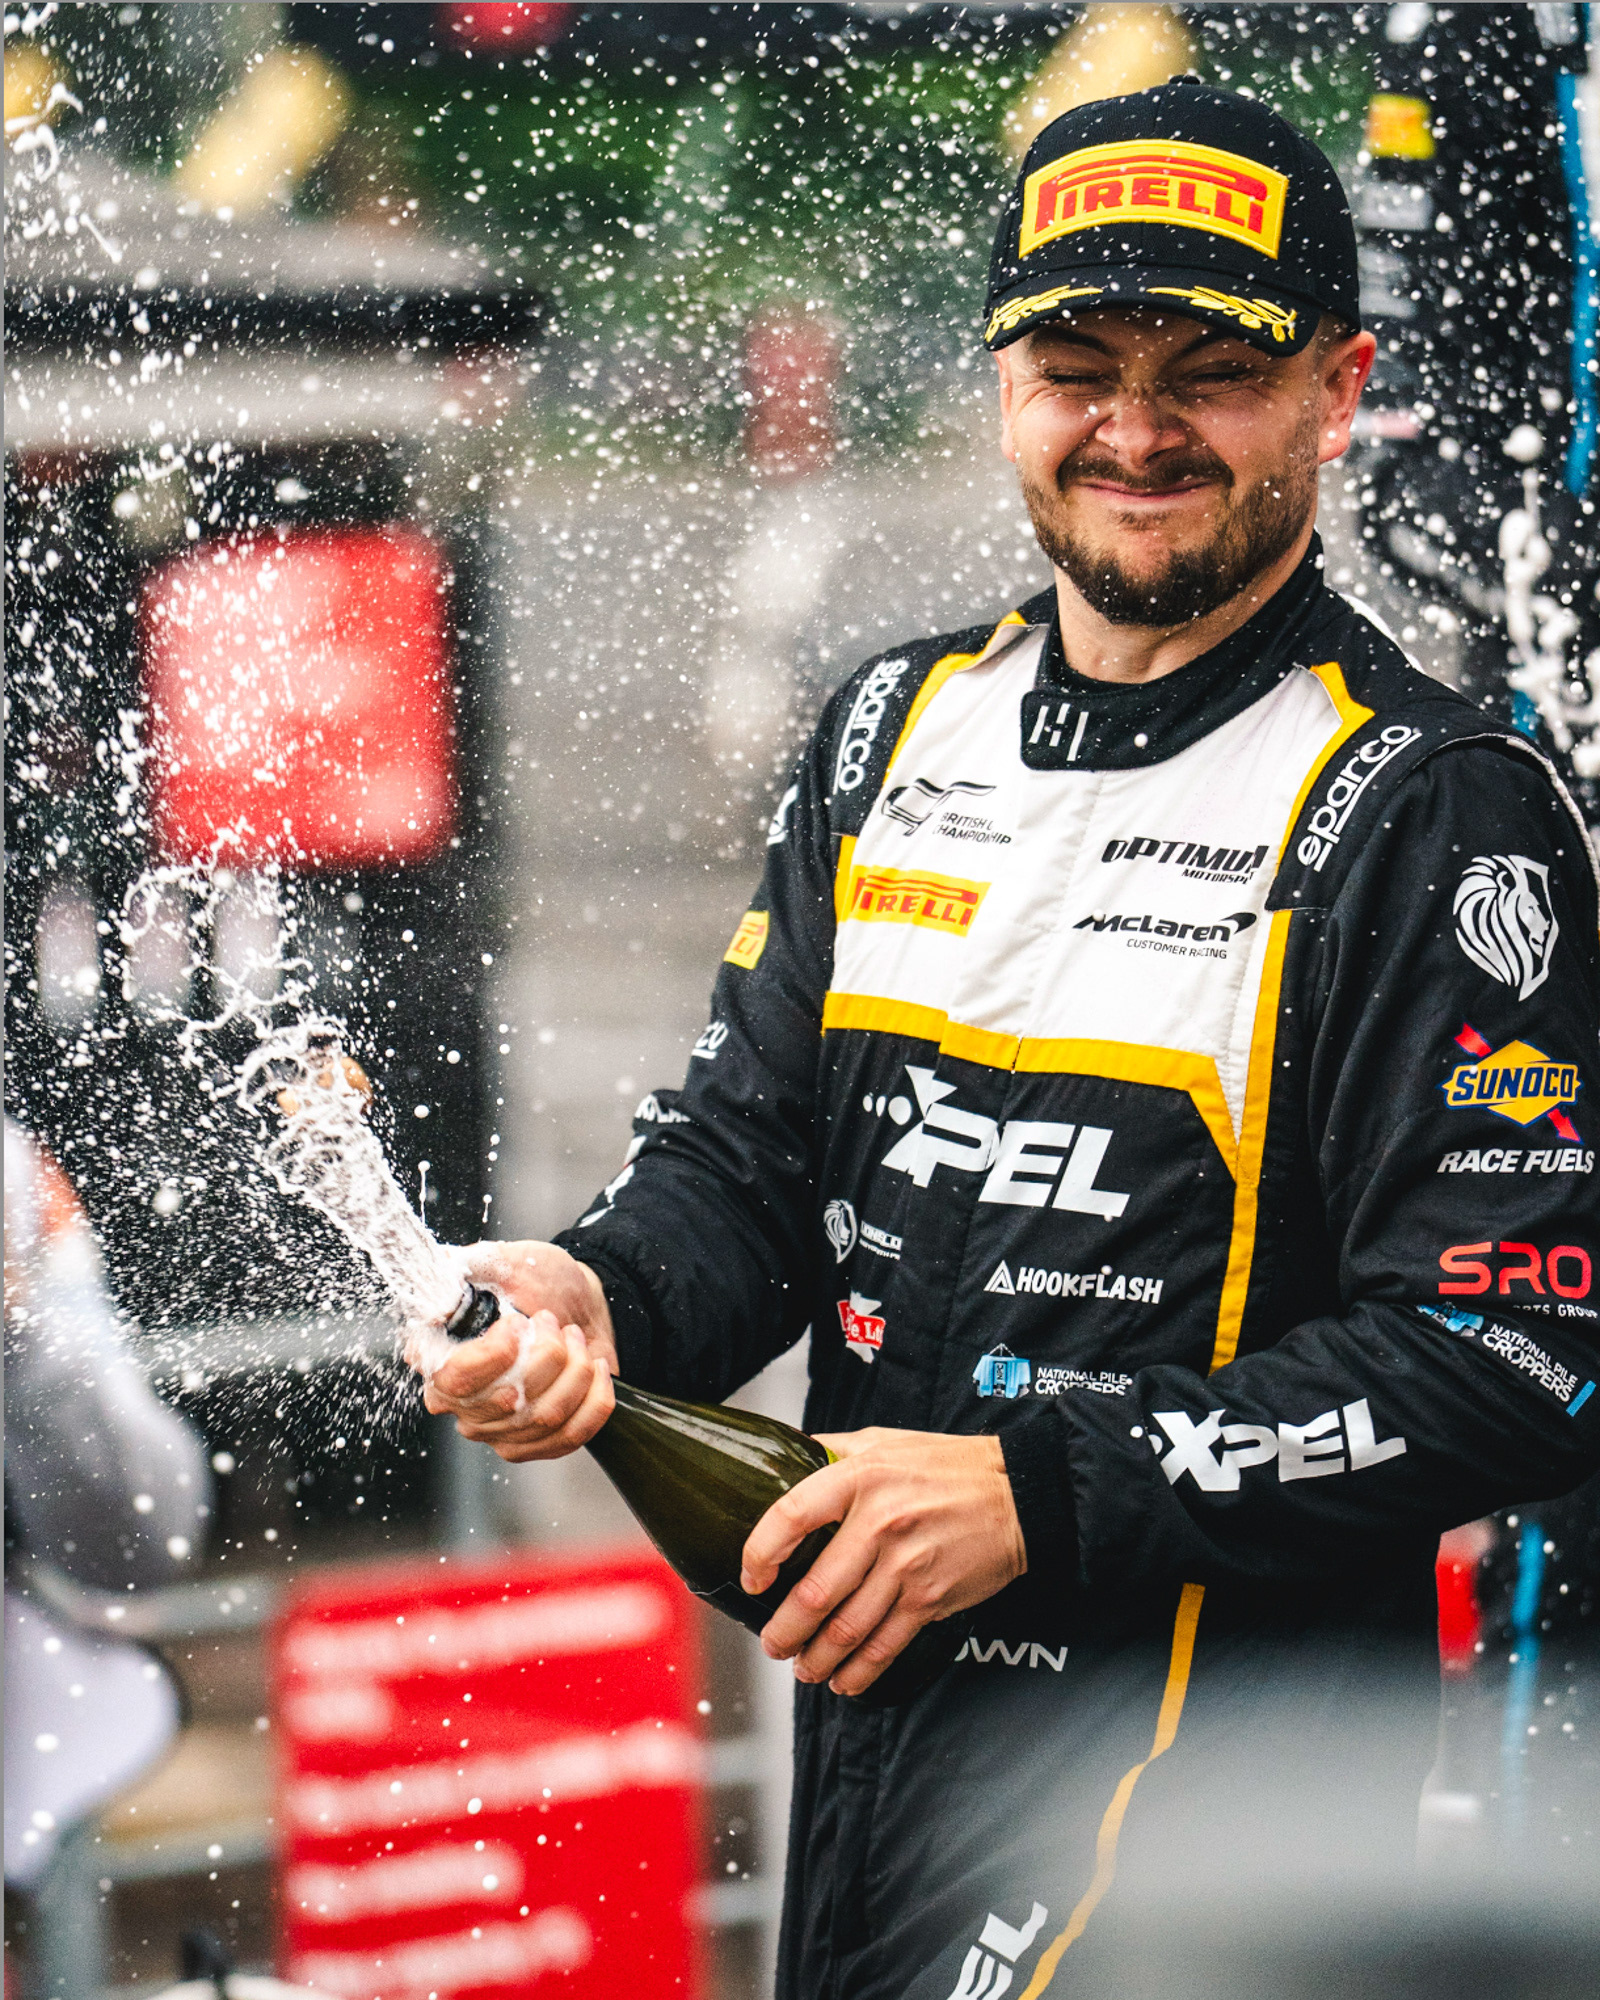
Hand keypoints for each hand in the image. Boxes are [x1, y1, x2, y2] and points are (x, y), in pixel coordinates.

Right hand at [411, 1241, 618, 1461]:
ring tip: (574, 1339)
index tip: (518, 1323)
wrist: (578, 1306)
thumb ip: (471, 1265)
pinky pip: (571, 1435)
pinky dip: (594, 1399)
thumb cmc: (537, 1284)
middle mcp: (461, 1403)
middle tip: (552, 1321)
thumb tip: (441, 1272)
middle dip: (546, 1353)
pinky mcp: (535, 1443)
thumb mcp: (504, 1261)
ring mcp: (498, 1429)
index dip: (493, 1355)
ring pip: (543, 1417)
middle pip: (507, 1400)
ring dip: (574, 1370)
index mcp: (439, 1358)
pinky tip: (595, 1370)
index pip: (455, 1377)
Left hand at [739, 1427, 1026, 1696]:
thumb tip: (785, 1458)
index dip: (760, 1552)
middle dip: (784, 1630)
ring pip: (847, 1628)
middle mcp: (880, 1523)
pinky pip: (885, 1645)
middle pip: (815, 1592)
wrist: (1018, 1494)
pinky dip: (859, 1671)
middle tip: (773, 1642)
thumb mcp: (883, 1439)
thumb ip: (833, 1450)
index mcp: (860, 1478)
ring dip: (816, 1658)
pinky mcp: (931, 1598)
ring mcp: (907, 1565)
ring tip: (803, 1667)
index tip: (752, 1578)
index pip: (791, 1516)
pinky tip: (844, 1679)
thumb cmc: (948, 1465)